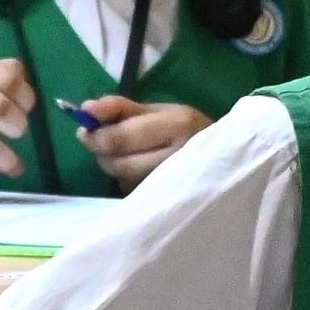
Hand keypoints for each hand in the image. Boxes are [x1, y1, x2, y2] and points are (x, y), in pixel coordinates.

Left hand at [71, 94, 210, 187]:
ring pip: (123, 179)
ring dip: (114, 166)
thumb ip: (118, 107)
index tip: (85, 131)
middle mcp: (178, 157)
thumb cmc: (185, 130)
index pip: (121, 139)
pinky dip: (126, 179)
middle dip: (102, 153)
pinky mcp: (167, 202)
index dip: (96, 137)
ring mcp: (175, 184)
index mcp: (177, 126)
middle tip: (100, 143)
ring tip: (124, 155)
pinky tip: (136, 170)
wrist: (224, 159)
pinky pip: (133, 191)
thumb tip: (84, 109)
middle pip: (119, 164)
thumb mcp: (157, 110)